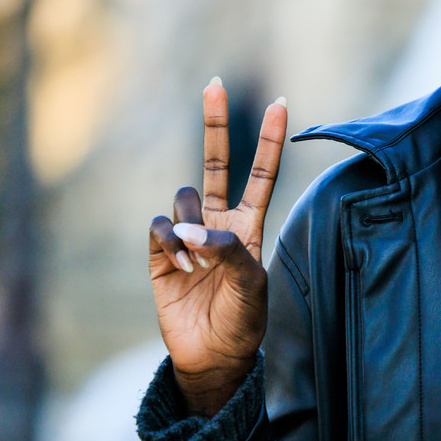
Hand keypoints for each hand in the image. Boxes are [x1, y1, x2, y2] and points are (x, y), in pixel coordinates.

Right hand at [149, 80, 287, 416]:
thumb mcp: (252, 286)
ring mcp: (186, 235)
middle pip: (215, 164)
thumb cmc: (243, 322)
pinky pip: (159, 227)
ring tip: (199, 264)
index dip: (270, 140)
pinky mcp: (159, 252)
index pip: (262, 174)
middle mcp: (218, 222)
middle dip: (214, 124)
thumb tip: (190, 229)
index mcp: (250, 226)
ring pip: (184, 199)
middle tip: (216, 84)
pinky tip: (182, 270)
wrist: (212, 356)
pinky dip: (170, 244)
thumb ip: (229, 251)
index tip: (281, 102)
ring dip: (191, 226)